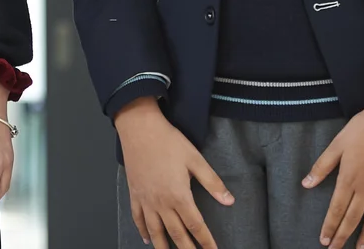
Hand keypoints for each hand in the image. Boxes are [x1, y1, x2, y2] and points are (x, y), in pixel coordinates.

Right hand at [113, 96, 233, 248]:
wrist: (139, 128)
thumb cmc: (168, 141)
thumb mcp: (195, 158)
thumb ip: (212, 182)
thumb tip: (229, 201)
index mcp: (179, 196)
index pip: (196, 226)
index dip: (206, 242)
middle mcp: (161, 203)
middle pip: (176, 235)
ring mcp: (146, 200)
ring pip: (155, 231)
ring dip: (163, 247)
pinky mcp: (134, 194)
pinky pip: (138, 218)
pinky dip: (143, 231)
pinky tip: (147, 239)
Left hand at [304, 76, 363, 248]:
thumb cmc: (363, 128)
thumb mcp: (337, 145)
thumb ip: (322, 167)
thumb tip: (306, 184)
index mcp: (349, 179)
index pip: (336, 210)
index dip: (330, 227)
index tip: (324, 241)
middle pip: (353, 219)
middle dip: (343, 236)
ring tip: (361, 248)